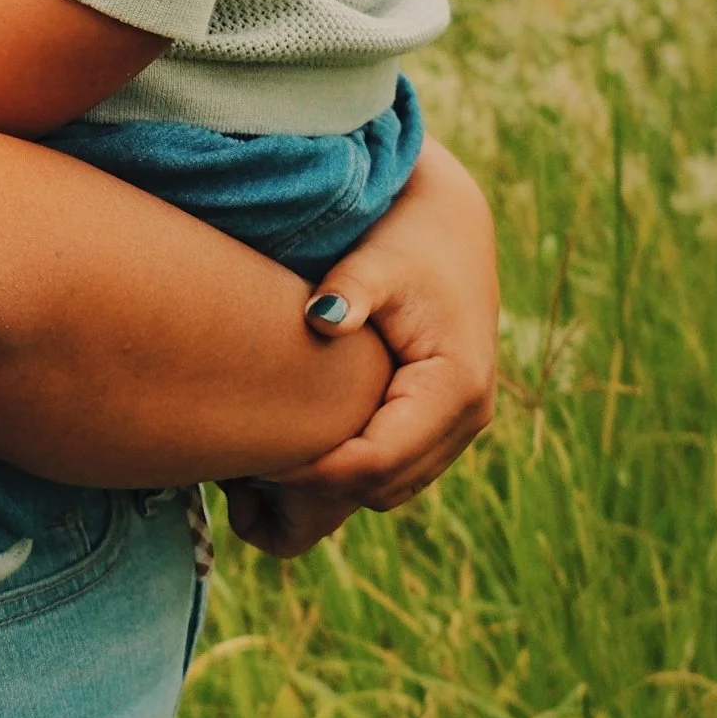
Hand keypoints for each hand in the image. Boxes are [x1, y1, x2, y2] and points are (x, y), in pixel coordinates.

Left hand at [219, 140, 498, 561]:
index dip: (314, 472)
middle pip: (383, 488)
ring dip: (332, 488)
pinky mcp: (440, 424)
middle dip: (317, 489)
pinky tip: (298, 446)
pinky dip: (348, 473)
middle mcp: (467, 418)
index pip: (378, 461)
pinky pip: (393, 472)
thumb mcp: (378, 259)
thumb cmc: (409, 238)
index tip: (255, 461)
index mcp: (455, 387)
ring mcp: (458, 426)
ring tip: (267, 462)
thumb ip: (353, 286)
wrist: (450, 228)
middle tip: (248, 467)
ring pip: (388, 489)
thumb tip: (323, 317)